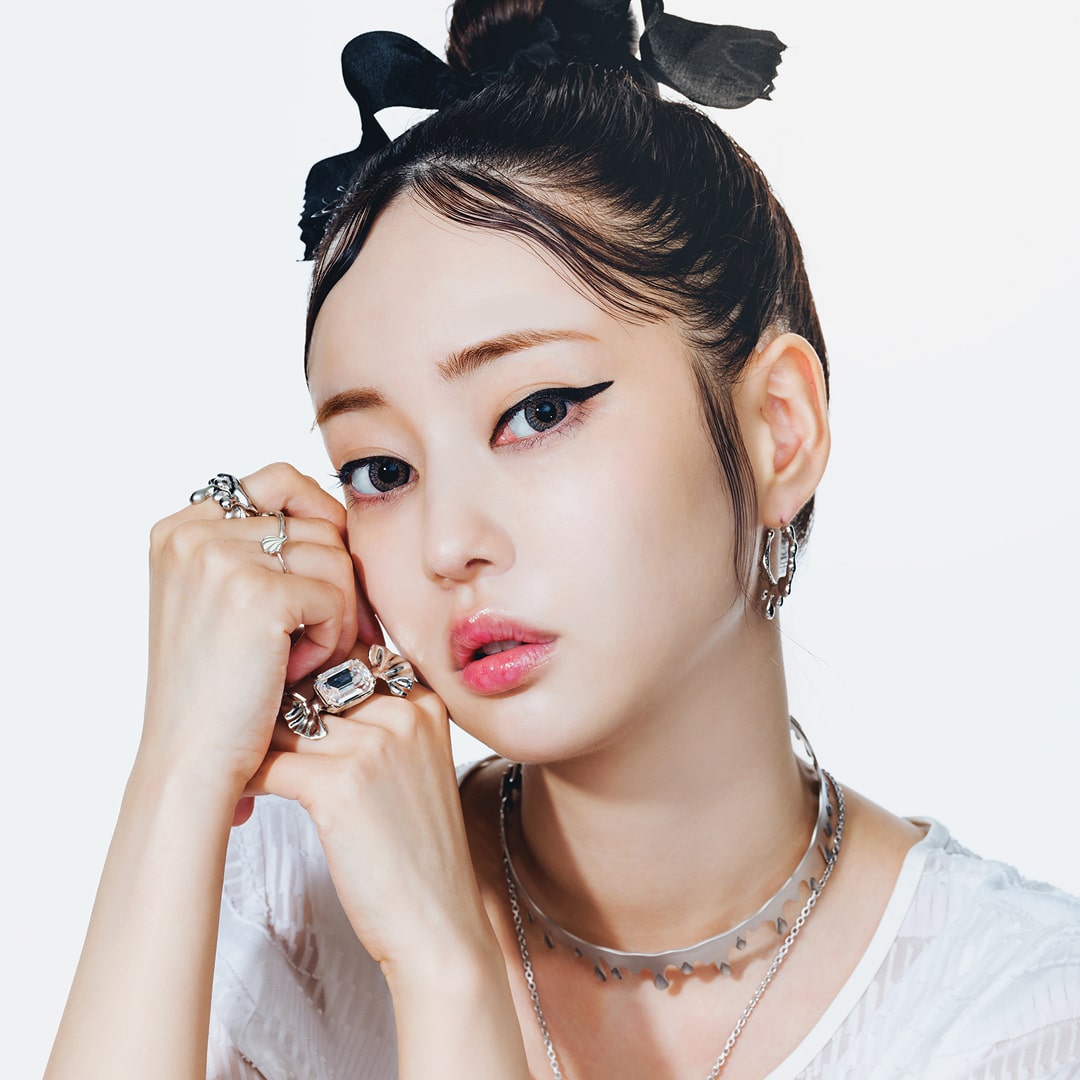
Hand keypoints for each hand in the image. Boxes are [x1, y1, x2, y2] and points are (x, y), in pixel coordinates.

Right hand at [141, 463, 380, 800]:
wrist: (191, 761)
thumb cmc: (218, 692)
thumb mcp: (225, 604)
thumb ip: (261, 551)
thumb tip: (342, 517)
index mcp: (181, 529)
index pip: (278, 480)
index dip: (319, 517)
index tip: (331, 568)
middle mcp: (194, 532)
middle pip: (316, 522)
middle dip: (335, 580)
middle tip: (322, 636)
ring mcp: (221, 558)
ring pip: (334, 557)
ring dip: (335, 614)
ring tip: (297, 659)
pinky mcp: (258, 594)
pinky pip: (336, 595)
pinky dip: (332, 638)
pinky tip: (296, 671)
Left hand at [243, 665, 490, 976]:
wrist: (438, 922)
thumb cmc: (418, 852)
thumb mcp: (416, 768)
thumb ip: (379, 724)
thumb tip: (304, 698)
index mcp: (425, 702)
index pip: (353, 657)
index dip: (310, 675)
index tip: (277, 693)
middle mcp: (404, 713)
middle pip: (317, 683)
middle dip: (277, 702)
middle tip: (241, 722)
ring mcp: (375, 745)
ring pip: (288, 719)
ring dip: (254, 739)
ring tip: (231, 757)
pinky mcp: (341, 784)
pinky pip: (271, 763)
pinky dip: (247, 778)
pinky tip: (241, 792)